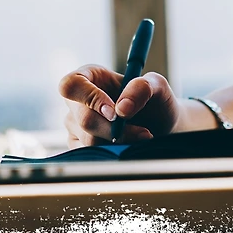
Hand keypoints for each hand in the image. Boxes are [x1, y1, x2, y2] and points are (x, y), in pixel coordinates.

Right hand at [57, 64, 179, 146]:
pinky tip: (128, 145)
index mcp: (89, 76)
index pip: (71, 85)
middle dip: (114, 129)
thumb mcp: (156, 85)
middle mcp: (78, 100)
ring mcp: (76, 125)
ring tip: (140, 137)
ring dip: (119, 142)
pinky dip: (114, 153)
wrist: (161, 128)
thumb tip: (121, 109)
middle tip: (142, 132)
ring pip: (89, 140)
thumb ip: (142, 88)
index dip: (90, 98)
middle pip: (83, 118)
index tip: (115, 112)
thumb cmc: (155, 102)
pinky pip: (91, 155)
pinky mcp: (80, 145)